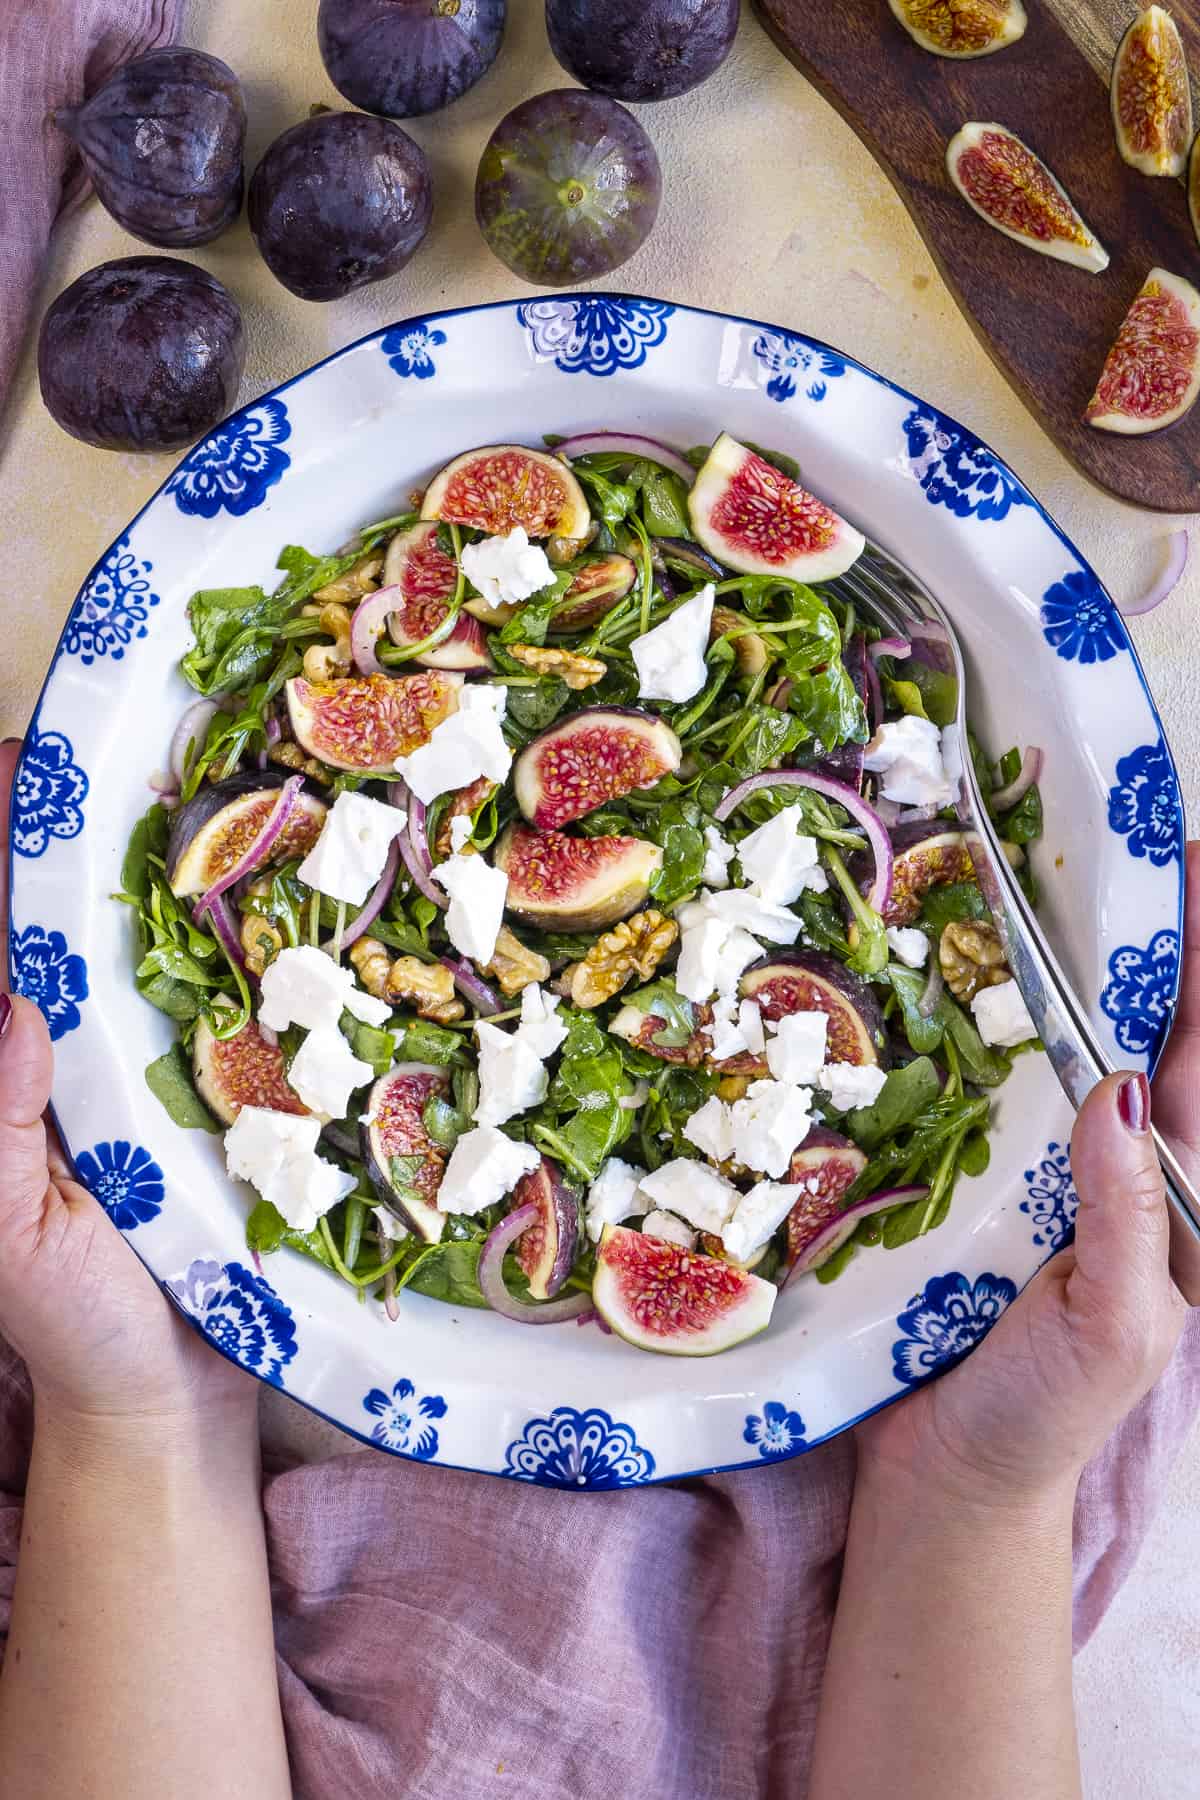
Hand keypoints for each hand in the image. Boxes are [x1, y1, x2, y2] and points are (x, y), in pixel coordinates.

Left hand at [0, 741, 255, 1433]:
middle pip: (89, 906)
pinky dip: (282, 942)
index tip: (39, 763)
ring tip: (245, 781)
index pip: (9, 921)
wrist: (179, 1392)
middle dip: (108, 822)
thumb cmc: (75, 1321)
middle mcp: (95, 1032)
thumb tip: (11, 1004)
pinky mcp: (249, 1081)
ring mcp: (176, 1051)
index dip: (12, 835)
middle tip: (155, 744)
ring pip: (183, 938)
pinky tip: (318, 896)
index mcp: (27, 1049)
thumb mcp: (8, 1236)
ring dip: (206, 861)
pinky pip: (260, 999)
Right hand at [856, 842, 1199, 1510]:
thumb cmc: (1043, 1412)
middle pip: (1139, 1022)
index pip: (1197, 1049)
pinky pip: (984, 1084)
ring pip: (1062, 1041)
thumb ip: (1126, 1215)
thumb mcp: (1113, 1324)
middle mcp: (1115, 1160)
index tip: (1186, 864)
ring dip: (1053, 962)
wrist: (944, 1471)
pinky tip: (949, 974)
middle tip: (1102, 839)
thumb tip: (1118, 1085)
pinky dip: (980, 1023)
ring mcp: (1043, 1163)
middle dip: (1137, 932)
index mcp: (1172, 1189)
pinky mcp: (974, 1175)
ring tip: (1029, 875)